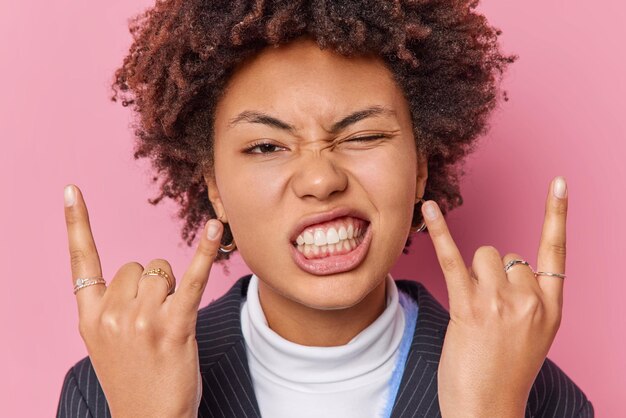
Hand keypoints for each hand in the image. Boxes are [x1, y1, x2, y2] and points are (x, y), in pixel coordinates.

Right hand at [63, 184, 222, 417]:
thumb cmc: (134, 379)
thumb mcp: (105, 343)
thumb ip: (112, 306)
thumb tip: (143, 271)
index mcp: (89, 316)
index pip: (81, 261)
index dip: (76, 223)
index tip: (72, 190)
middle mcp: (111, 313)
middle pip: (140, 264)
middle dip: (153, 284)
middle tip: (154, 322)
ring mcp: (142, 319)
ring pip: (164, 271)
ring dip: (172, 291)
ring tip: (168, 326)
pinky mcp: (175, 325)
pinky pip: (193, 278)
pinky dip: (206, 251)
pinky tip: (216, 228)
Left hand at [421, 177, 567, 417]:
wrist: (488, 410)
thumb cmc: (505, 372)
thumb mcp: (534, 335)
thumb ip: (527, 298)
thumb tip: (502, 265)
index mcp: (551, 307)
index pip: (557, 251)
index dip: (556, 215)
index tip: (558, 183)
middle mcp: (530, 300)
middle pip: (505, 254)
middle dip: (492, 274)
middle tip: (488, 311)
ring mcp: (500, 302)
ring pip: (483, 255)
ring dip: (473, 273)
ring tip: (474, 309)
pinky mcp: (469, 307)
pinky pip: (453, 259)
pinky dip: (440, 231)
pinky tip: (430, 208)